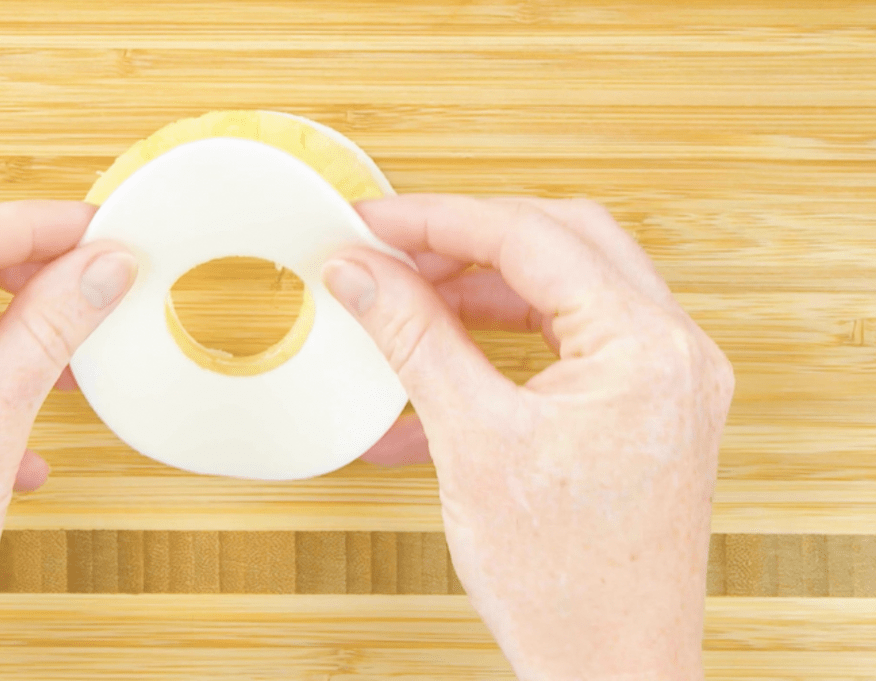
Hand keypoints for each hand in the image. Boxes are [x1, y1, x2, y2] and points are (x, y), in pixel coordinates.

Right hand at [327, 195, 732, 680]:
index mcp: (646, 347)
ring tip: (408, 306)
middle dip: (466, 241)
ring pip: (566, 288)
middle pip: (560, 243)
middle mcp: (673, 352)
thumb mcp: (473, 442)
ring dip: (481, 290)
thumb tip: (364, 272)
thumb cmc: (567, 585)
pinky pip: (568, 343)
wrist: (608, 669)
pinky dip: (502, 341)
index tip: (376, 221)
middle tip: (393, 250)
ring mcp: (665, 381)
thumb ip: (413, 338)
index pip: (532, 237)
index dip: (439, 220)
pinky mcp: (644, 409)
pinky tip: (439, 366)